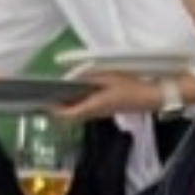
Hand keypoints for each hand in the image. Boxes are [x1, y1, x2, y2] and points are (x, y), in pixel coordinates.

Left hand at [57, 72, 173, 121]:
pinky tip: (75, 92)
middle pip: (69, 118)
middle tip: (48, 97)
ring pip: (76, 115)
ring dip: (66, 107)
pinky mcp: (103, 111)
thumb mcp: (108, 76)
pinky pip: (83, 111)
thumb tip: (70, 78)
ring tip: (58, 93)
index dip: (54, 110)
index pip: (68, 115)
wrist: (148, 98)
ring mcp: (99, 114)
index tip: (45, 101)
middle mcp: (94, 113)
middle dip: (57, 110)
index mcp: (94, 105)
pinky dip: (75, 104)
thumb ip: (88, 76)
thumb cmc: (130, 86)